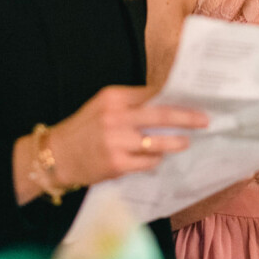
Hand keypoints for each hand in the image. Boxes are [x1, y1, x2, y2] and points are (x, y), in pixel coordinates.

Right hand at [48, 85, 208, 188]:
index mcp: (114, 98)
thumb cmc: (82, 129)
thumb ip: (130, 103)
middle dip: (187, 118)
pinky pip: (148, 162)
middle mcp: (116, 117)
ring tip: (185, 142)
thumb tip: (164, 102)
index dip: (176, 96)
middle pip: (161, 115)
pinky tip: (156, 159)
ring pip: (158, 142)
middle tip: (204, 120)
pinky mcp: (117, 164)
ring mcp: (117, 142)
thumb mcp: (102, 106)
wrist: (54, 156)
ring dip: (176, 142)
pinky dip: (155, 161)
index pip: (152, 93)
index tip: (194, 98)